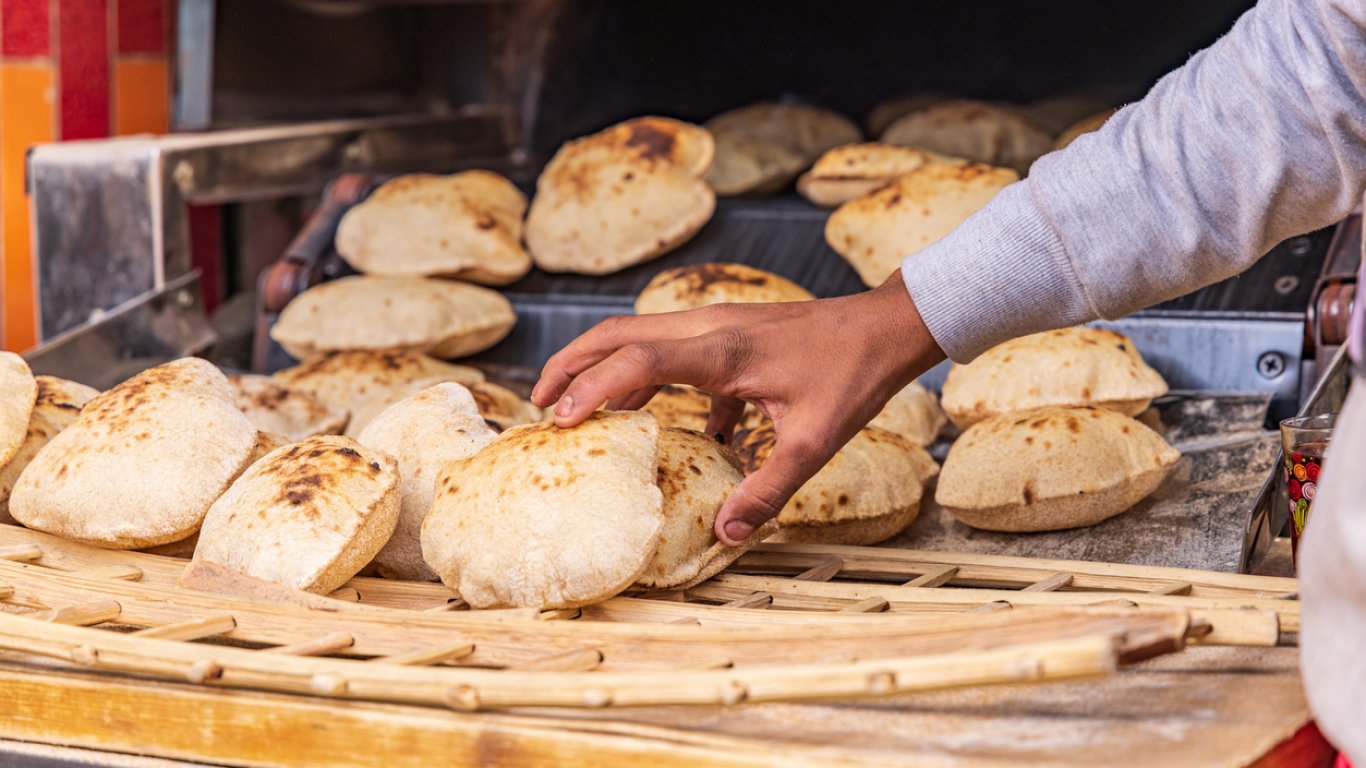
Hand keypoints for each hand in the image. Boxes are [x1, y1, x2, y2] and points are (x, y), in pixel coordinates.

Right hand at [530, 274, 945, 544]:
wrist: (886, 326)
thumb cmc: (853, 376)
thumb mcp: (814, 443)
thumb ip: (768, 490)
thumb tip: (726, 534)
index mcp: (720, 350)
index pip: (635, 358)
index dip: (590, 387)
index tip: (556, 421)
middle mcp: (707, 328)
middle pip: (616, 333)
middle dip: (570, 365)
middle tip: (536, 406)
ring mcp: (715, 326)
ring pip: (637, 335)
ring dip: (600, 367)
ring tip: (572, 408)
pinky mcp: (727, 334)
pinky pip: (670, 350)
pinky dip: (646, 377)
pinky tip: (657, 420)